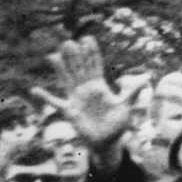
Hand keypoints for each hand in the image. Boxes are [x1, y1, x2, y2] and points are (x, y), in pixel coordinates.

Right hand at [35, 37, 134, 162]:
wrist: (107, 142)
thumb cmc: (117, 125)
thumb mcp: (126, 107)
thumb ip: (133, 93)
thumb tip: (147, 79)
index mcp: (99, 86)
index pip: (94, 65)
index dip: (91, 52)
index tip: (87, 39)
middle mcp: (86, 89)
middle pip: (79, 68)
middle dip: (74, 55)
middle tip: (68, 41)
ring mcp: (76, 98)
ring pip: (66, 79)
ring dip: (60, 68)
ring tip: (52, 55)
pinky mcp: (69, 111)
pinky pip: (55, 102)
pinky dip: (45, 97)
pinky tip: (35, 90)